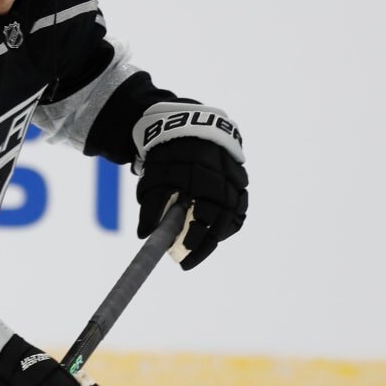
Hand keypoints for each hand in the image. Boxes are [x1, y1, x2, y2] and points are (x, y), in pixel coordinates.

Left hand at [133, 104, 247, 269]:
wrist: (184, 123)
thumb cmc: (165, 155)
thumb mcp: (153, 179)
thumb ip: (150, 207)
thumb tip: (144, 236)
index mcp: (201, 180)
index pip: (205, 221)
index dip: (196, 244)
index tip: (182, 262)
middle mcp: (222, 179)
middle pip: (221, 222)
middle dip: (205, 245)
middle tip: (187, 261)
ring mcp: (234, 177)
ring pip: (235, 213)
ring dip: (219, 234)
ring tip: (200, 246)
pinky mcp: (239, 175)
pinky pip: (240, 202)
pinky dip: (231, 219)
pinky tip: (216, 230)